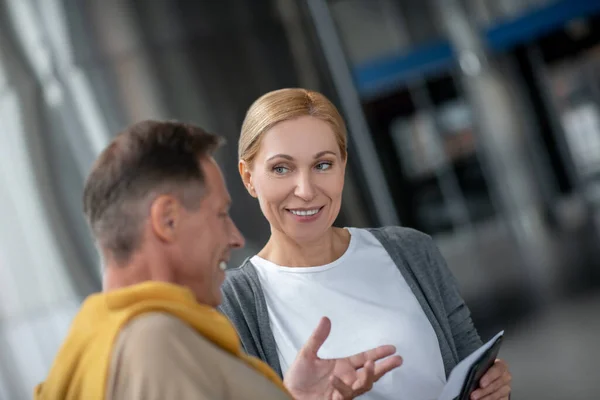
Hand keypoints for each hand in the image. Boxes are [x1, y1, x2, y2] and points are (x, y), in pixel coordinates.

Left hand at [283, 317, 402, 399]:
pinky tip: (334, 378)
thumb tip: (325, 319)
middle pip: (371, 373)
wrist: (289, 395)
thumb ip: (317, 338)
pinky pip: (344, 394)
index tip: (392, 348)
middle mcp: (347, 379)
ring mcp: (343, 391)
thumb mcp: (307, 354)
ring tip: (371, 364)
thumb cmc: (299, 378)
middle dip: (385, 367)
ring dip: (368, 375)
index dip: (378, 353)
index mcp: (343, 367)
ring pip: (363, 385)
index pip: (365, 358)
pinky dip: (341, 386)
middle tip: (398, 360)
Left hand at [471, 359, 510, 399]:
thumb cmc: (481, 371)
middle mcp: (505, 376)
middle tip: (473, 395)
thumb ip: (479, 369)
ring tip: (475, 399)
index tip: (481, 384)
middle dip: (484, 391)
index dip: (489, 376)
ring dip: (485, 398)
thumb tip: (470, 373)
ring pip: (497, 394)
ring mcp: (506, 387)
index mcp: (500, 365)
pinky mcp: (505, 397)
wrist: (487, 379)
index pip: (498, 369)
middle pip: (497, 384)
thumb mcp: (481, 367)